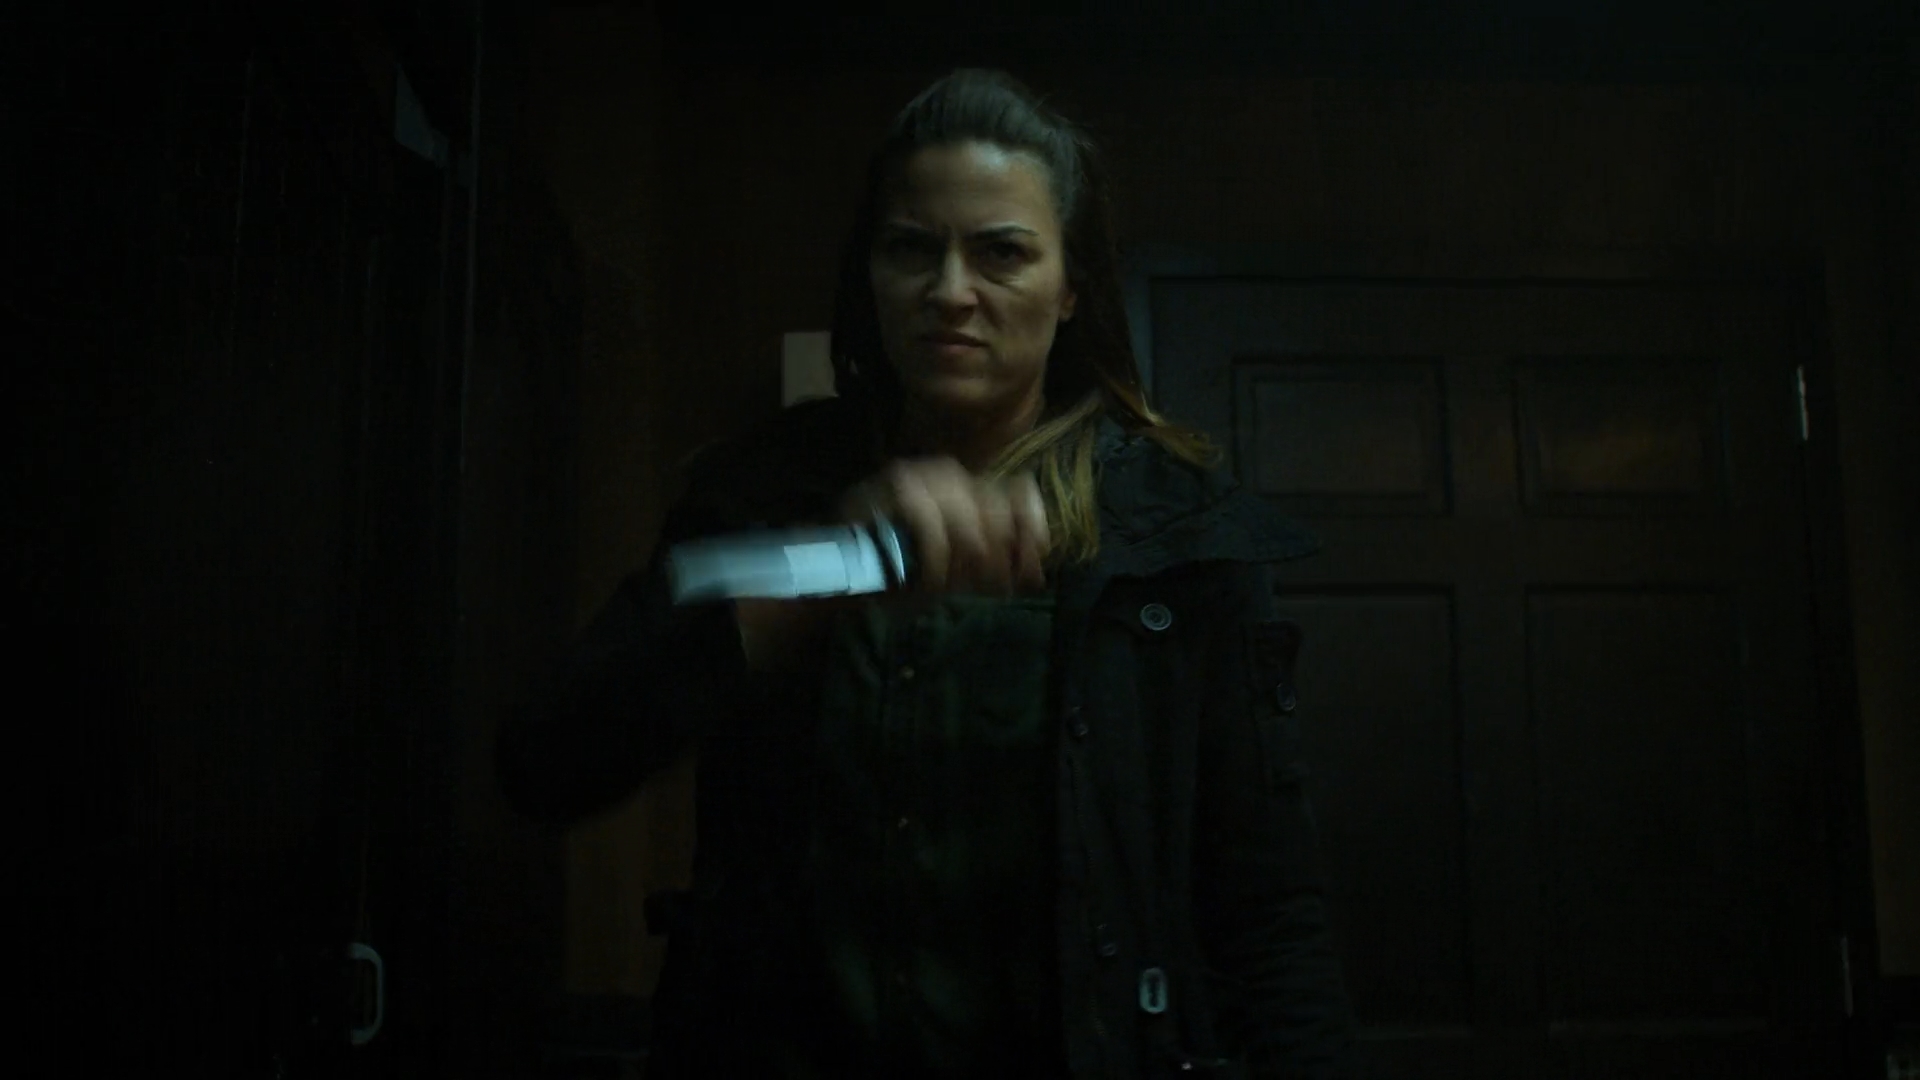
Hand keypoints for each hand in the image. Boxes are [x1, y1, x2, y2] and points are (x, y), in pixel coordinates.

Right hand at [734, 458, 1051, 672]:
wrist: (834, 582)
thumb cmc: (896, 580)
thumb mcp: (956, 578)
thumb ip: (993, 568)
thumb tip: (1036, 571)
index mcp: (966, 490)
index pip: (1017, 494)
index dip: (1030, 529)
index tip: (1030, 569)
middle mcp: (945, 474)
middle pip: (992, 502)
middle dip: (995, 551)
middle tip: (986, 587)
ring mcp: (913, 474)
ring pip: (959, 505)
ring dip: (961, 552)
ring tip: (951, 585)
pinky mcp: (887, 487)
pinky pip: (926, 517)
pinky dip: (933, 555)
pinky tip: (927, 580)